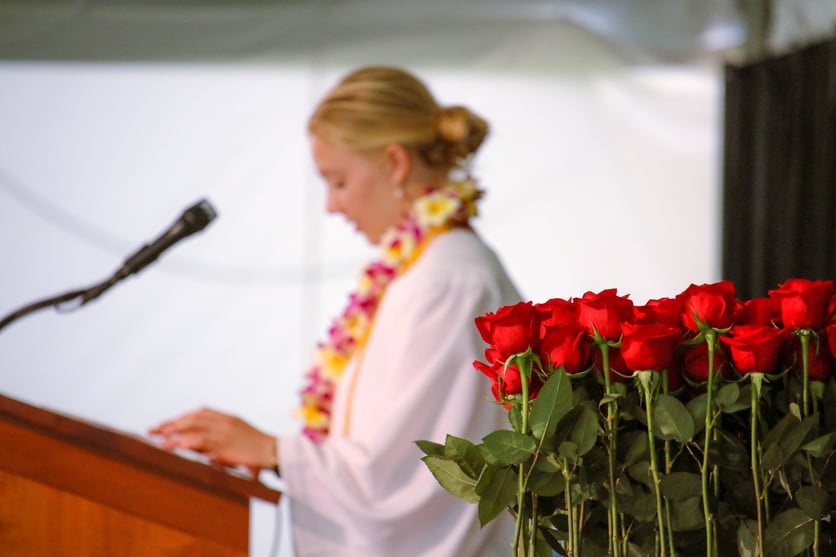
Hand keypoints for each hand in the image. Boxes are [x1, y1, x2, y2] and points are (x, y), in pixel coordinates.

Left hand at [149, 408, 277, 475]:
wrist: (273, 452)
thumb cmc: (260, 451)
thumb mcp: (242, 440)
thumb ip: (224, 441)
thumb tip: (207, 454)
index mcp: (229, 418)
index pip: (201, 413)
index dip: (183, 417)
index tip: (170, 423)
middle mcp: (223, 421)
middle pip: (192, 418)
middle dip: (172, 423)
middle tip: (154, 429)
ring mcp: (222, 431)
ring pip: (191, 427)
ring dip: (172, 431)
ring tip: (156, 437)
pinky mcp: (221, 444)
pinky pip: (195, 441)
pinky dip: (180, 442)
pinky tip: (168, 446)